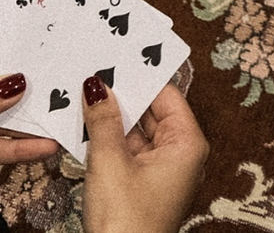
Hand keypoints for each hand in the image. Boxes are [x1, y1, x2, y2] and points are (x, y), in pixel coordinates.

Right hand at [81, 77, 208, 232]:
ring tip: (86, 90)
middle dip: (123, 95)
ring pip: (137, 131)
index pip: (166, 95)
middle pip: (152, 111)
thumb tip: (97, 85)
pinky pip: (129, 150)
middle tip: (95, 68)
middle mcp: (182, 153)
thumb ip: (104, 120)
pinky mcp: (145, 185)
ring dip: (113, 118)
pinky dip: (110, 139)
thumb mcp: (110, 162)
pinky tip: (87, 124)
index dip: (141, 76)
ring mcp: (163, 170)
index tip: (117, 56)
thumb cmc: (125, 220)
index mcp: (187, 142)